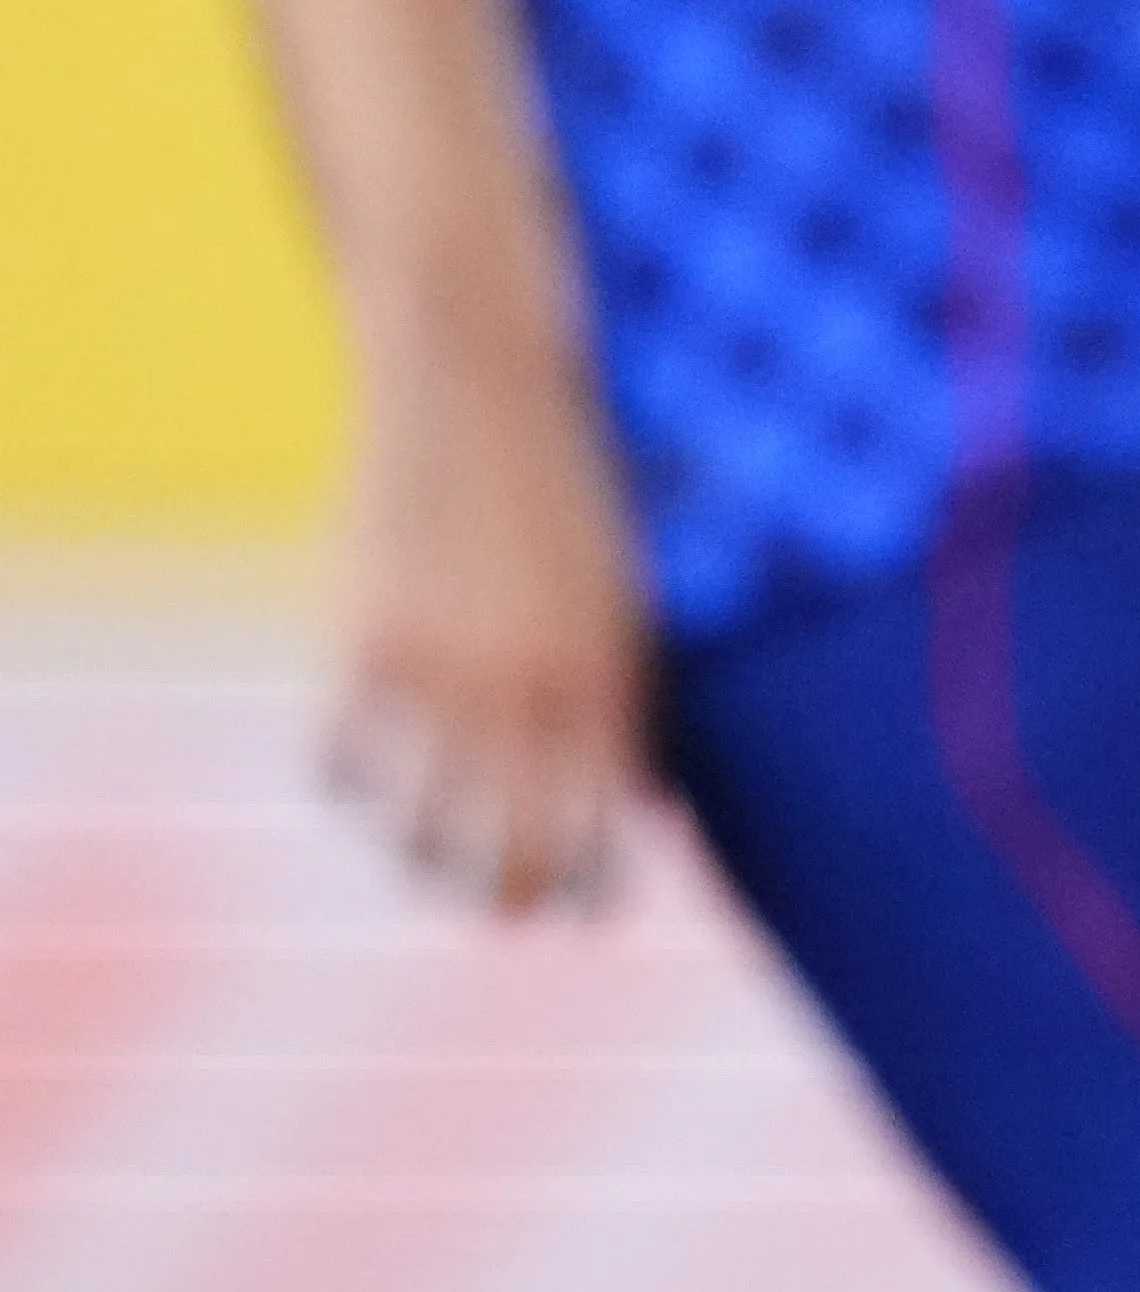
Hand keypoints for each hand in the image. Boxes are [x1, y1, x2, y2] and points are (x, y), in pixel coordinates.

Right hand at [323, 348, 652, 916]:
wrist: (485, 385)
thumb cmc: (573, 498)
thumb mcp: (627, 600)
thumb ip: (633, 706)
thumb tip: (646, 811)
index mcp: (607, 680)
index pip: (596, 840)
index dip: (586, 894)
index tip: (578, 906)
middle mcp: (524, 691)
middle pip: (505, 860)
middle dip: (503, 894)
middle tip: (497, 895)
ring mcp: (437, 673)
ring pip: (416, 833)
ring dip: (422, 851)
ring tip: (433, 840)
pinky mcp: (360, 643)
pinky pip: (340, 764)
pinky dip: (353, 778)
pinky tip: (373, 761)